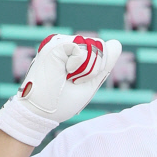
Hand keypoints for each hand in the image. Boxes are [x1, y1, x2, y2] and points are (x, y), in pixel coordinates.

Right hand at [0, 33, 121, 146]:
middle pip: (99, 47)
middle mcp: (64, 45)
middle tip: (72, 82)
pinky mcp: (54, 45)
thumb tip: (117, 43)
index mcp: (71, 53)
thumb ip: (104, 64)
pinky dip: (79, 65)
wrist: (40, 113)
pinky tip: (65, 72)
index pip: (101, 51)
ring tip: (68, 78)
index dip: (96, 71)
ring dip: (86, 70)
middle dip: (93, 70)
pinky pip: (82, 48)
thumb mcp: (90, 82)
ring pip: (92, 47)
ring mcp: (58, 43)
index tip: (77, 84)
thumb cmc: (61, 102)